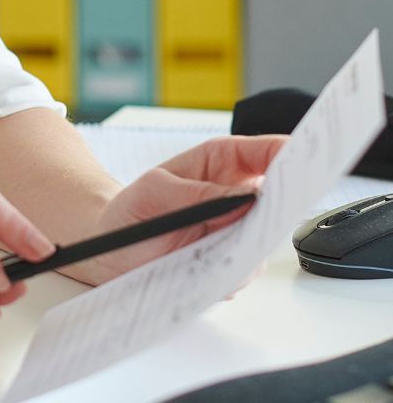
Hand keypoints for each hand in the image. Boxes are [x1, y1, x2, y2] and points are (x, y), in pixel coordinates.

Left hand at [68, 134, 284, 283]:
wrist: (114, 250)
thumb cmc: (132, 210)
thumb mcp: (154, 191)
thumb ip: (197, 193)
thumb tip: (242, 200)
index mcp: (221, 162)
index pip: (267, 152)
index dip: (291, 153)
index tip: (307, 159)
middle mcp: (238, 195)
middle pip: (281, 195)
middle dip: (286, 201)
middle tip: (279, 208)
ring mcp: (240, 231)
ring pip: (268, 237)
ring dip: (252, 243)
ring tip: (223, 247)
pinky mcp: (235, 263)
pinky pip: (247, 268)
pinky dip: (232, 270)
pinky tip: (208, 269)